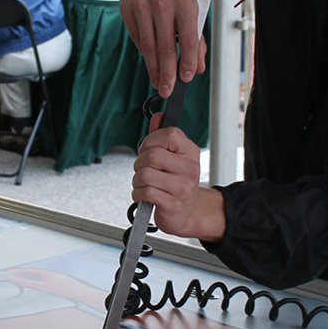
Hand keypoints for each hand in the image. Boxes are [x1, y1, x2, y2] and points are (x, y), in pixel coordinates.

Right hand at [108, 0, 205, 97]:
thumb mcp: (192, 9)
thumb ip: (197, 40)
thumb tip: (197, 68)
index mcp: (185, 2)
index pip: (188, 39)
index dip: (187, 62)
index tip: (186, 78)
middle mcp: (163, 2)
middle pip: (165, 47)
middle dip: (168, 73)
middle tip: (168, 90)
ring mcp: (142, 5)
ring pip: (148, 47)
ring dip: (154, 69)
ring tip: (159, 83)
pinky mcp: (127, 9)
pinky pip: (138, 39)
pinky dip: (145, 54)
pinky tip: (151, 62)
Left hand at [132, 113, 225, 240]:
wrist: (189, 211)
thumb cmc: (178, 182)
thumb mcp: (174, 156)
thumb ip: (163, 136)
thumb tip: (157, 117)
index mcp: (190, 152)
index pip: (168, 134)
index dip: (150, 141)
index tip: (148, 149)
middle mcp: (189, 168)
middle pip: (152, 155)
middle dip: (140, 163)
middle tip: (144, 169)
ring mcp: (182, 187)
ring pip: (145, 175)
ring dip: (137, 181)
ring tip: (145, 183)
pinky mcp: (172, 204)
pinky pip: (145, 192)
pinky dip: (138, 194)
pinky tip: (144, 195)